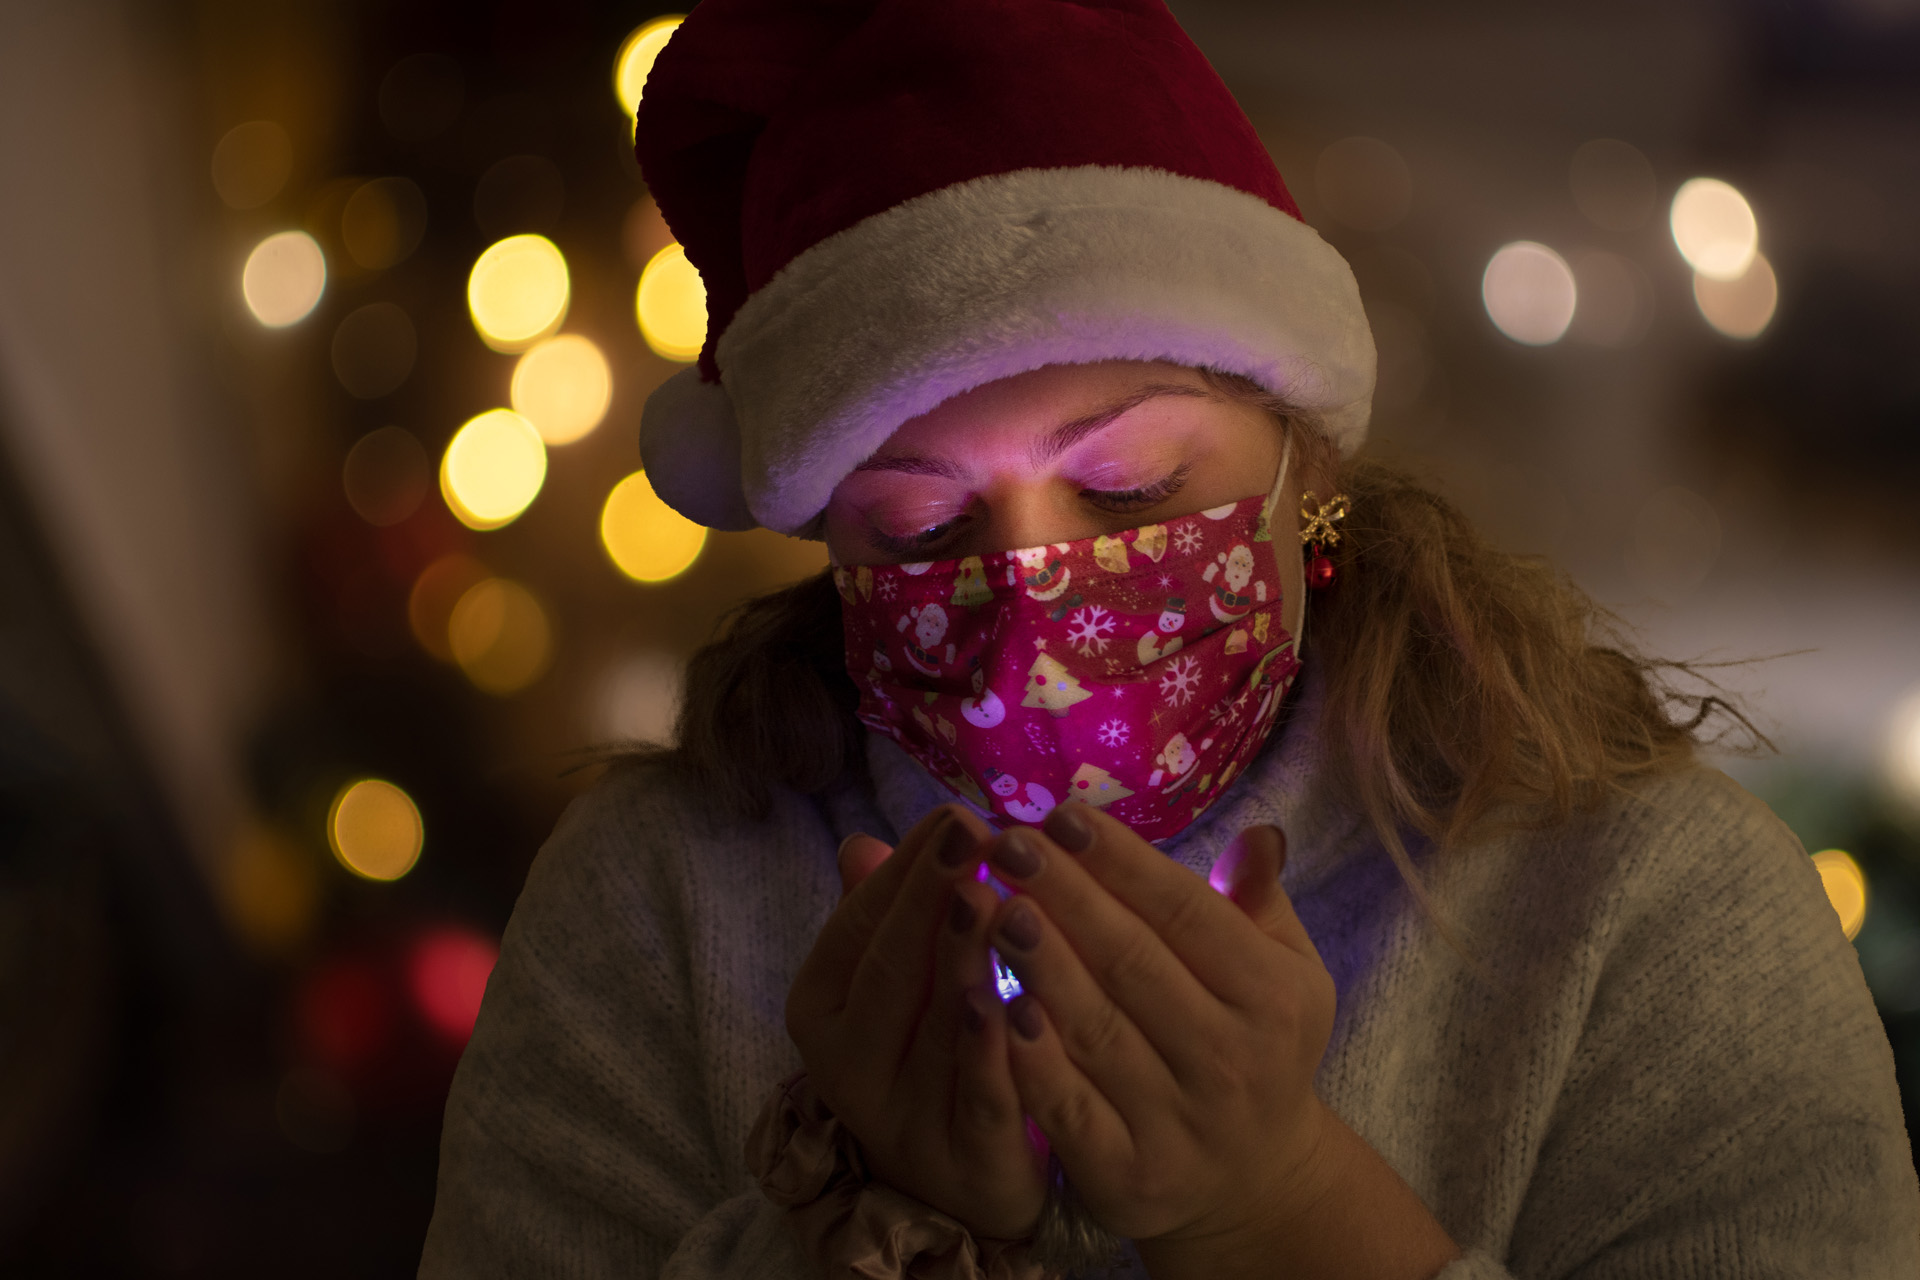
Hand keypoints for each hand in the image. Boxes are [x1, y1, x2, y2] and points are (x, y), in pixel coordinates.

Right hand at [785, 804, 1048, 1238]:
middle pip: (890, 971)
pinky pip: (979, 1100)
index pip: (858, 926)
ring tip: (993, 900)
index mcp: (822, 1008)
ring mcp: (901, 1118)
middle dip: (930, 898)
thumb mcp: (898, 987)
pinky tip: (1020, 1005)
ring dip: (962, 962)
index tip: (953, 813)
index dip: (906, 869)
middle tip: (973, 834)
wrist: (964, 1186)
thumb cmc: (930, 1055)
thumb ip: (882, 916)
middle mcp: (846, 1064)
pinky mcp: (962, 1162)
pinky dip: (995, 1052)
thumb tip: (861, 842)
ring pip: (933, 1030)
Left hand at [977, 801, 1337, 1246]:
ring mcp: (1178, 1122)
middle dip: (1066, 896)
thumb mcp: (1284, 973)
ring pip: (1096, 1030)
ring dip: (1039, 965)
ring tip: (992, 906)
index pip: (1185, 912)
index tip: (1062, 815)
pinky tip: (990, 1009)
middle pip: (1133, 963)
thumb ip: (1260, 901)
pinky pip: (1069, 1110)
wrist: (1254, 1182)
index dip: (1122, 861)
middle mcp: (1230, 1059)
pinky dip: (1031, 1062)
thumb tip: (1259, 832)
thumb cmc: (1255, 1044)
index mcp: (1272, 996)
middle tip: (1007, 843)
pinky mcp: (1128, 1175)